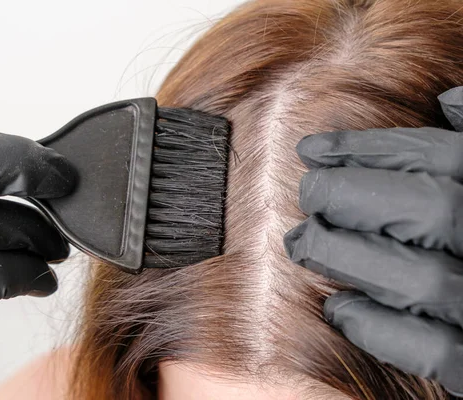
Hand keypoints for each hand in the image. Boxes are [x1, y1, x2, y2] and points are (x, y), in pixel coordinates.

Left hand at [284, 87, 462, 396]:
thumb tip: (447, 102)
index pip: (438, 156)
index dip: (366, 149)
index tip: (312, 149)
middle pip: (427, 208)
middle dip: (352, 195)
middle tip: (309, 193)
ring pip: (419, 278)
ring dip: (347, 257)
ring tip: (304, 243)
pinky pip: (432, 348)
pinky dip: (376, 327)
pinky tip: (338, 306)